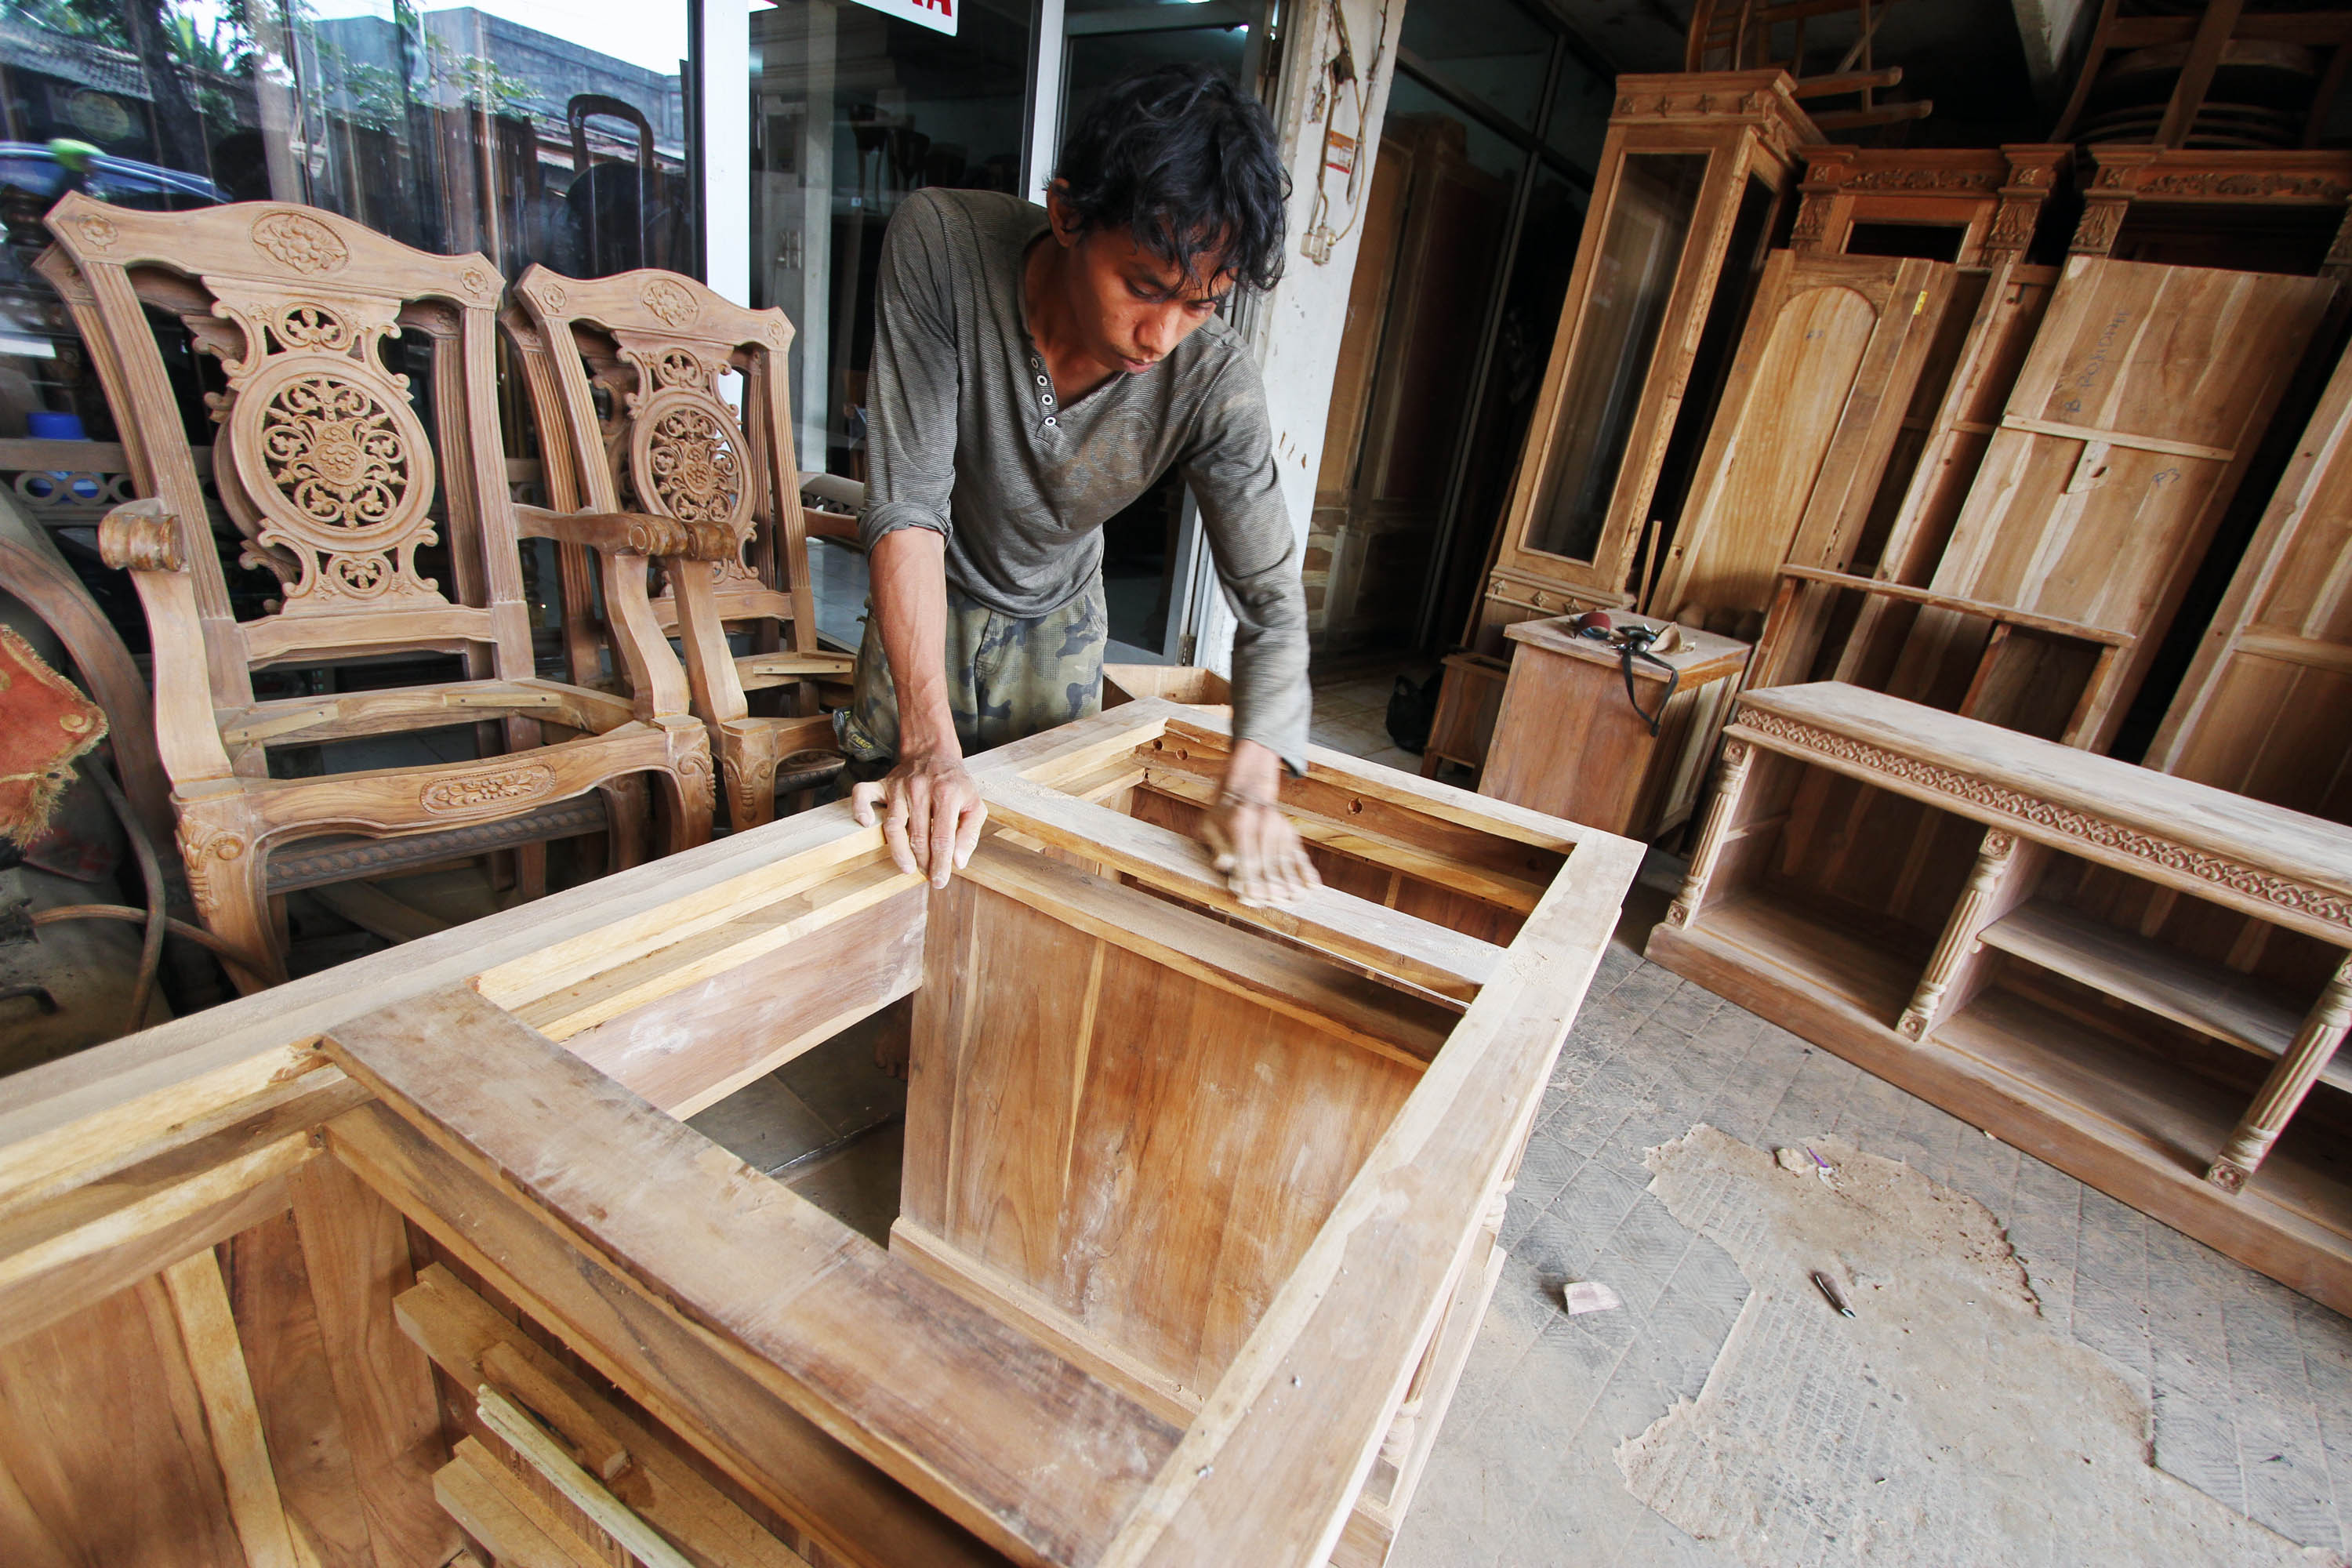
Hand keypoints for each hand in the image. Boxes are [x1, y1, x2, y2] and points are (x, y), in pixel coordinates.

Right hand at [851, 749, 985, 888]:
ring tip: (907, 867)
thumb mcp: (975, 805)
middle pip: (917, 835)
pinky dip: (860, 808)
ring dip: (898, 850)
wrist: (934, 752)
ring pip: (893, 824)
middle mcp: (921, 789)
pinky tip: (866, 824)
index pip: (942, 837)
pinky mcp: (882, 783)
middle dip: (923, 862)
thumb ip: (969, 834)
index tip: (940, 881)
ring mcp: (899, 786)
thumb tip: (958, 862)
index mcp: (947, 794)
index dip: (940, 863)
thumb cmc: (955, 783)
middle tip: (927, 875)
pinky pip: (863, 794)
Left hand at [1204, 790, 1319, 908]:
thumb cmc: (1223, 815)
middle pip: (1268, 861)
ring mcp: (1280, 828)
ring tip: (1294, 899)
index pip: (1246, 855)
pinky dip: (1307, 870)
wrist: (1247, 790)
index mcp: (1240, 821)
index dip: (1248, 877)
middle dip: (1270, 884)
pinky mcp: (1291, 833)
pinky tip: (1313, 885)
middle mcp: (1263, 823)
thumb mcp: (1210, 825)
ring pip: (1286, 861)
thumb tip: (1224, 865)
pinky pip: (1299, 854)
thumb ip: (1217, 846)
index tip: (1250, 895)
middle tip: (1273, 901)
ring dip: (1291, 882)